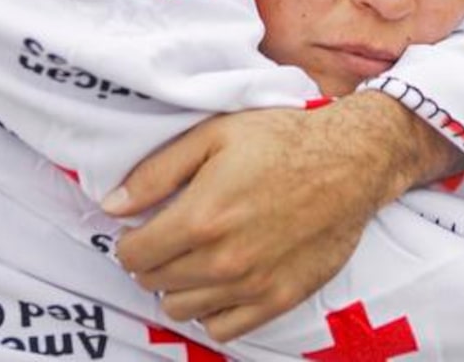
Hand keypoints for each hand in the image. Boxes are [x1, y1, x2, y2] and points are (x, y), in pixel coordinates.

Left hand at [104, 93, 462, 340]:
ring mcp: (252, 285)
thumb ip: (157, 171)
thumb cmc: (284, 139)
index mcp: (202, 216)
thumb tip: (111, 206)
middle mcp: (223, 259)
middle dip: (154, 258)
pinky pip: (222, 328)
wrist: (351, 160)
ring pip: (182, 309)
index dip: (131, 238)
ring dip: (179, 285)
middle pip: (154, 282)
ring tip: (197, 255)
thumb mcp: (216, 134)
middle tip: (172, 234)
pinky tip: (221, 279)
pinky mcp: (279, 299)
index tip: (144, 225)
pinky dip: (212, 309)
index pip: (134, 253)